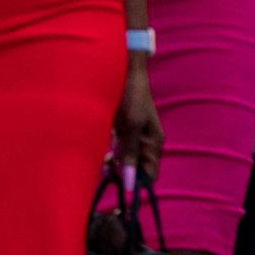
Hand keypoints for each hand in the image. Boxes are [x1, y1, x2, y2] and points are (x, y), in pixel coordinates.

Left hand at [111, 61, 163, 192]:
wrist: (123, 71)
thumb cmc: (130, 96)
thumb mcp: (130, 125)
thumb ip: (130, 152)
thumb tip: (131, 181)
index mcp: (153, 143)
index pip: (150, 174)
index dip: (136, 182)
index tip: (119, 183)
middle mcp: (145, 142)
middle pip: (137, 169)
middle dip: (122, 173)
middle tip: (105, 169)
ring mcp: (133, 135)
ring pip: (126, 159)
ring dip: (115, 163)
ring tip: (102, 160)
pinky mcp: (122, 129)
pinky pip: (118, 148)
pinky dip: (110, 152)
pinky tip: (100, 150)